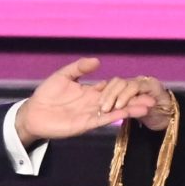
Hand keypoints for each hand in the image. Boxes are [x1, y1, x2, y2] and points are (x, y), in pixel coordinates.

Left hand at [15, 58, 160, 143]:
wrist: (32, 113)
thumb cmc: (46, 94)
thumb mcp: (62, 76)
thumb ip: (79, 68)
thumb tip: (97, 61)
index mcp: (90, 92)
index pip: (111, 88)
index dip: (125, 87)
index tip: (141, 85)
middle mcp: (93, 103)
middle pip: (118, 101)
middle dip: (134, 100)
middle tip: (152, 98)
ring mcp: (90, 114)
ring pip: (114, 111)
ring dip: (130, 109)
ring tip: (147, 107)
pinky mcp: (84, 124)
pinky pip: (102, 120)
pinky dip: (115, 116)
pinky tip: (127, 112)